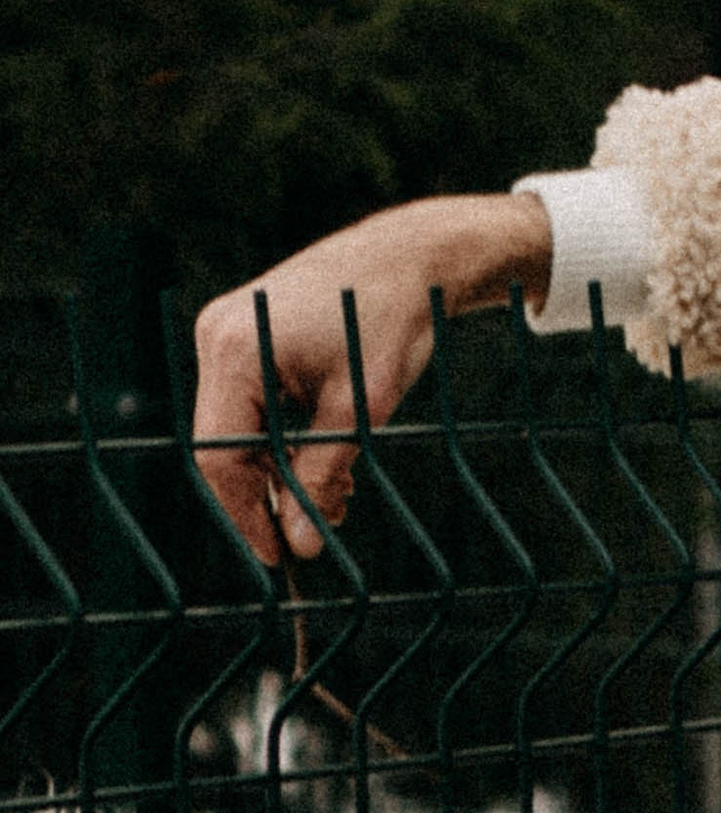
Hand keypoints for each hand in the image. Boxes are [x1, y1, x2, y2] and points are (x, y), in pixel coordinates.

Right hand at [190, 193, 550, 561]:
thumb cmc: (390, 322)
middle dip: (270, 495)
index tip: (281, 555)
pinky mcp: (245, 334)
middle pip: (223, 445)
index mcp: (234, 351)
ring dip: (283, 470)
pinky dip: (285, 438)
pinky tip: (328, 460)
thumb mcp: (360, 412)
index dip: (246, 514)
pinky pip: (251, 404)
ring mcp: (226, 332)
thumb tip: (301, 545)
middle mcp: (217, 337)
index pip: (219, 457)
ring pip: (239, 429)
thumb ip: (322, 477)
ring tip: (338, 496)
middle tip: (316, 532)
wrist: (411, 257)